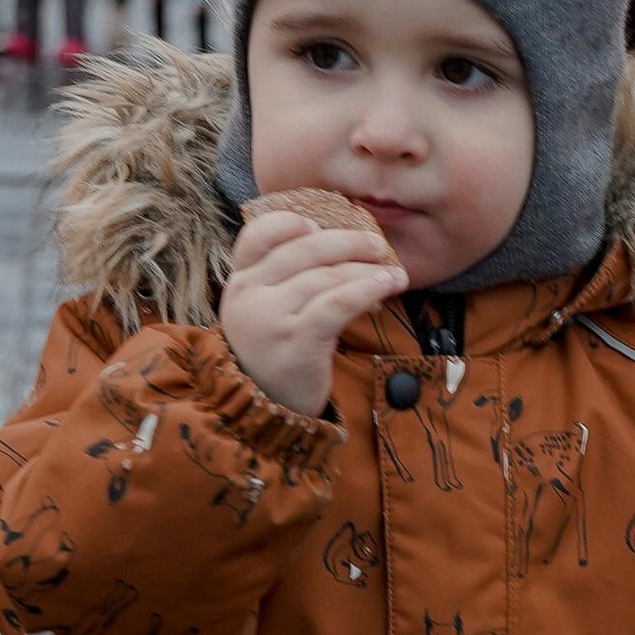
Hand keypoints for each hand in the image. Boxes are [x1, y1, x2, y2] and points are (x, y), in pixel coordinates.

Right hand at [220, 191, 406, 416]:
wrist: (264, 411)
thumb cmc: (275, 354)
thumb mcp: (266, 311)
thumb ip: (284, 278)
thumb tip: (335, 239)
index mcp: (239, 281)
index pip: (257, 235)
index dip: (290, 222)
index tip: (319, 223)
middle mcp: (248, 295)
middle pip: (302, 250)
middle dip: (346, 241)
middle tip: (378, 245)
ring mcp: (270, 318)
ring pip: (325, 276)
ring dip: (367, 269)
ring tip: (395, 273)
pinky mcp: (296, 343)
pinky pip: (336, 303)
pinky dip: (367, 289)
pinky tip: (388, 285)